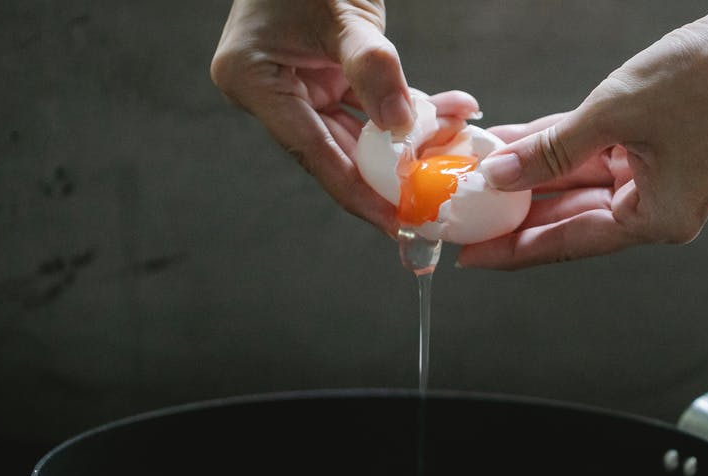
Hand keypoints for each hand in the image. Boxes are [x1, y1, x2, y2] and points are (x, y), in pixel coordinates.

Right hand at [211, 0, 478, 234]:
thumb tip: (401, 126)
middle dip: (391, 176)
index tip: (397, 222)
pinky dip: (409, 113)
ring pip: (361, 134)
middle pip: (337, 153)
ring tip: (454, 153)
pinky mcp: (326, 76)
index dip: (359, 194)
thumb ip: (372, 67)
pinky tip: (448, 118)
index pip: (313, 153)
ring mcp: (300, 84)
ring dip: (410, 143)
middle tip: (434, 205)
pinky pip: (371, 107)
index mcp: (253, 81)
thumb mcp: (342, 15)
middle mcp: (272, 91)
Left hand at [457, 3, 707, 268]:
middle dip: (517, 212)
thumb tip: (498, 176)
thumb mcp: (613, 115)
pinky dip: (558, 149)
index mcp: (658, 220)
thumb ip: (550, 151)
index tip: (472, 254)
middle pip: (571, 218)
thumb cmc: (706, 79)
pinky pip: (594, 156)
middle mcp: (658, 209)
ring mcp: (658, 180)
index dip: (516, 248)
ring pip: (578, 184)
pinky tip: (515, 144)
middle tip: (465, 217)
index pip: (569, 243)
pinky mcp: (656, 150)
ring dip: (532, 176)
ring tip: (479, 175)